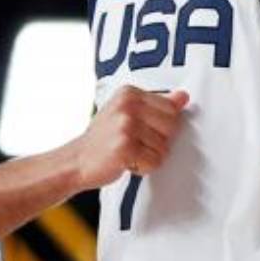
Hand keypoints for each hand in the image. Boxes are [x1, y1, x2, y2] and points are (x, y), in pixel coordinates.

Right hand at [72, 87, 188, 188]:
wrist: (76, 161)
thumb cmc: (103, 139)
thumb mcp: (127, 113)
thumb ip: (156, 105)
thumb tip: (183, 97)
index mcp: (130, 93)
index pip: (171, 108)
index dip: (161, 126)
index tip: (141, 130)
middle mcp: (128, 105)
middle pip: (172, 126)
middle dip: (158, 141)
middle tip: (135, 143)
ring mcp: (126, 125)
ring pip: (164, 146)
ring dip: (149, 156)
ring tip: (129, 153)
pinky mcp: (126, 147)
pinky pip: (155, 161)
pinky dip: (144, 168)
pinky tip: (127, 162)